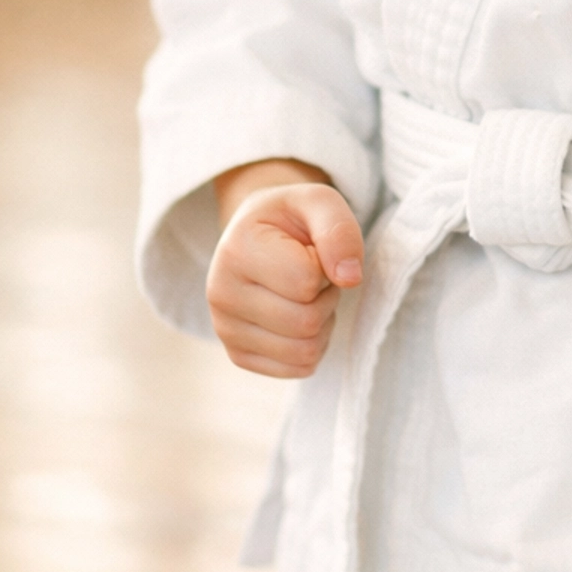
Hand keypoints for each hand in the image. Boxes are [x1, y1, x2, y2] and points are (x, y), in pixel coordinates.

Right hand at [206, 159, 363, 378]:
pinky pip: (298, 368)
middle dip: (326, 297)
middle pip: (305, 322)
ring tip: (307, 294)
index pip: (306, 281)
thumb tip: (350, 278)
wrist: (258, 234)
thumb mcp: (320, 202)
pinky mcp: (238, 355)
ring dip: (322, 323)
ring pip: (304, 351)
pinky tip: (299, 316)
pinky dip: (313, 345)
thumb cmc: (291, 218)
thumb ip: (339, 231)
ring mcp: (226, 329)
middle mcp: (221, 293)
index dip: (325, 265)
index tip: (310, 250)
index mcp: (237, 249)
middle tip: (315, 275)